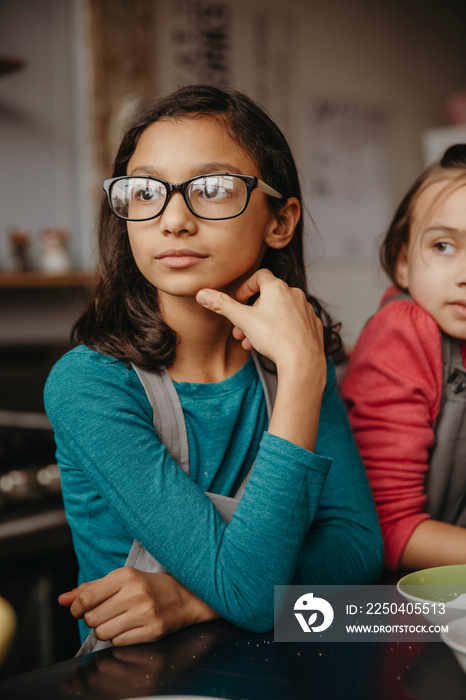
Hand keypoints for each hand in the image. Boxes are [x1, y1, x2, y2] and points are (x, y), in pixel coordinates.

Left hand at [59, 568, 218, 645]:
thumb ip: (90, 589)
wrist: (185, 597)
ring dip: (104, 630)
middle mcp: (135, 593)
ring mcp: (145, 613)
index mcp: (126, 576)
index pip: (86, 597)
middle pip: (92, 618)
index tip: (79, 609)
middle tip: (104, 613)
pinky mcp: (151, 631)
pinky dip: (118, 638)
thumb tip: (62, 599)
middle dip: (92, 619)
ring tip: (117, 620)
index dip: (77, 607)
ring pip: (103, 633)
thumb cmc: (150, 586)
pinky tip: (129, 627)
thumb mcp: (122, 579)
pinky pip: (118, 642)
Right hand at [196, 268, 324, 373]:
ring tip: (251, 341)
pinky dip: (281, 329)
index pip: (260, 276)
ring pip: (280, 312)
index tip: (239, 300)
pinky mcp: (313, 324)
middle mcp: (294, 294)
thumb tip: (202, 293)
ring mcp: (306, 309)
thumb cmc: (274, 338)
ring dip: (263, 324)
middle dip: (251, 313)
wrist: (303, 361)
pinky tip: (273, 344)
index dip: (246, 286)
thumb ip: (222, 305)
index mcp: (277, 288)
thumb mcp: (243, 320)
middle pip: (268, 297)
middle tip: (240, 329)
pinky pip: (294, 322)